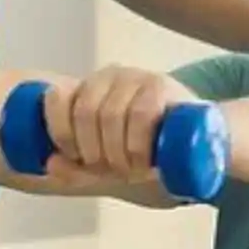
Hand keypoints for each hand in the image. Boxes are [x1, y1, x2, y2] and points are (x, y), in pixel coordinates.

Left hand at [45, 65, 200, 181]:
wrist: (198, 141)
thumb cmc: (147, 149)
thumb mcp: (107, 162)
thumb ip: (76, 166)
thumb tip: (50, 163)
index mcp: (87, 88)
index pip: (57, 99)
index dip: (61, 134)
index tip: (77, 158)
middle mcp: (108, 76)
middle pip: (84, 113)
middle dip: (95, 152)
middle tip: (113, 172)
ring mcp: (136, 77)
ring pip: (111, 115)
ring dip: (118, 154)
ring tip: (132, 170)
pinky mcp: (162, 85)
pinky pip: (141, 113)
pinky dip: (138, 144)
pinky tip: (145, 161)